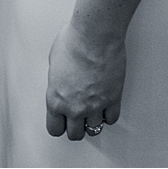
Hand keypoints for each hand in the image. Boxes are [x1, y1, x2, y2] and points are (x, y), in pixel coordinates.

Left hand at [46, 22, 125, 140]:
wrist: (95, 34)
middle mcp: (74, 107)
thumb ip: (58, 80)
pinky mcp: (113, 98)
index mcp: (56, 99)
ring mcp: (95, 105)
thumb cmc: (74, 41)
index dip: (60, 125)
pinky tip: (107, 106)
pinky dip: (109, 114)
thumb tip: (62, 80)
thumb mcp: (54, 62)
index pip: (54, 128)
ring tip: (95, 111)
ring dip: (94, 120)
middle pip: (75, 134)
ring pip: (94, 129)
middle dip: (77, 126)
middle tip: (80, 118)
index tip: (64, 121)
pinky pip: (112, 118)